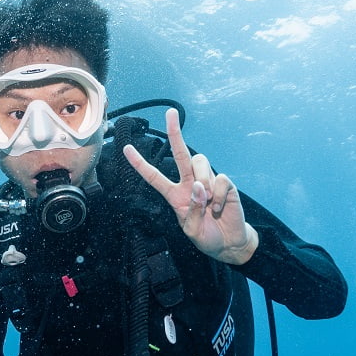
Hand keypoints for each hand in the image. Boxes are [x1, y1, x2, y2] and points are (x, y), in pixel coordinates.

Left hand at [123, 109, 259, 264]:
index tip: (126, 148)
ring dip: (203, 182)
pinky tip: (218, 207)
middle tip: (170, 112)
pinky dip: (218, 195)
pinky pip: (219, 178)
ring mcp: (207, 181)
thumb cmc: (206, 236)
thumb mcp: (192, 230)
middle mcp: (189, 183)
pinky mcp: (224, 184)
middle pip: (180, 154)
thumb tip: (199, 186)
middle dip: (175, 132)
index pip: (154, 177)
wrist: (229, 242)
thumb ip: (192, 210)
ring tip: (208, 203)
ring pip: (200, 163)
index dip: (140, 164)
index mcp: (174, 195)